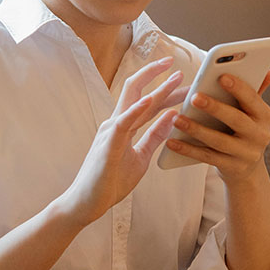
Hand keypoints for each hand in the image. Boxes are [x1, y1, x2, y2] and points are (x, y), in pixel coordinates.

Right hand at [61, 56, 187, 226]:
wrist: (87, 203)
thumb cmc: (111, 181)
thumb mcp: (141, 157)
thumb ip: (154, 136)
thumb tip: (172, 116)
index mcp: (123, 126)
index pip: (145, 100)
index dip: (163, 88)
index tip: (182, 79)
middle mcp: (115, 123)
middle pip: (135, 90)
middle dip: (155, 74)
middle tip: (177, 66)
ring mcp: (110, 132)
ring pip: (132, 101)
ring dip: (155, 88)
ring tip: (174, 78)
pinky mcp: (108, 145)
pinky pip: (123, 123)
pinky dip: (136, 109)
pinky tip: (150, 100)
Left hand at [165, 70, 269, 186]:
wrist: (247, 169)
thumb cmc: (244, 129)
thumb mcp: (252, 112)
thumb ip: (254, 91)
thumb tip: (268, 70)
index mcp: (265, 116)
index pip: (253, 99)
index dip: (238, 88)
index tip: (221, 76)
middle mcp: (260, 136)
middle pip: (236, 120)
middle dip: (215, 108)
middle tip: (194, 97)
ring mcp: (246, 154)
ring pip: (218, 141)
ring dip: (196, 129)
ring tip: (177, 119)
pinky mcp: (231, 168)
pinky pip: (206, 157)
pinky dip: (188, 150)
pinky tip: (172, 142)